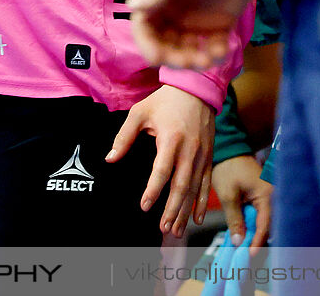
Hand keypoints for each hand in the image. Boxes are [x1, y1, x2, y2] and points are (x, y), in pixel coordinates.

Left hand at [107, 85, 214, 236]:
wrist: (197, 88)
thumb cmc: (165, 100)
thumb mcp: (140, 112)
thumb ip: (124, 137)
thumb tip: (110, 159)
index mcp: (171, 139)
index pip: (162, 170)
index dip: (153, 190)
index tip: (144, 206)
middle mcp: (189, 150)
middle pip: (181, 185)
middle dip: (172, 209)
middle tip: (163, 228)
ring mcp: (202, 154)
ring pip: (194, 188)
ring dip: (185, 211)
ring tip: (175, 230)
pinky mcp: (209, 156)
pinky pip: (206, 183)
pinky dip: (201, 202)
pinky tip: (196, 218)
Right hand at [129, 0, 253, 69]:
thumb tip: (131, 7)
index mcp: (158, 1)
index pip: (145, 29)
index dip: (147, 45)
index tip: (156, 58)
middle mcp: (173, 15)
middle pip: (165, 46)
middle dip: (174, 58)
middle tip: (188, 61)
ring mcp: (196, 22)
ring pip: (189, 51)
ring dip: (195, 60)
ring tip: (206, 60)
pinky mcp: (219, 25)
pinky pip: (214, 47)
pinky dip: (216, 54)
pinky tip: (221, 50)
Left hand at [210, 154, 272, 254]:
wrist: (229, 148)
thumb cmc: (228, 168)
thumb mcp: (228, 195)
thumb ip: (234, 219)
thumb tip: (238, 242)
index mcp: (267, 195)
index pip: (265, 225)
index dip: (257, 242)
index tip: (249, 255)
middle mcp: (273, 196)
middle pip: (268, 225)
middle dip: (257, 240)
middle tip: (246, 255)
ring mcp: (269, 196)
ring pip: (265, 221)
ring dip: (255, 233)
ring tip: (244, 248)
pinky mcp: (263, 196)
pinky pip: (261, 215)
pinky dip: (254, 225)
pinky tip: (245, 234)